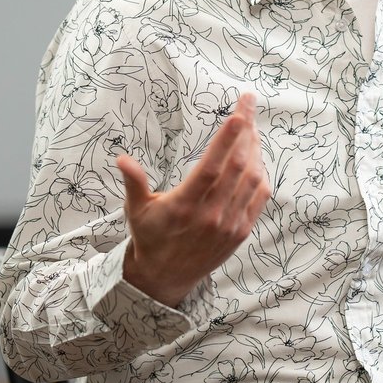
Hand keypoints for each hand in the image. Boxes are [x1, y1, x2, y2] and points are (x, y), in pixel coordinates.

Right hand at [115, 92, 270, 306]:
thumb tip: (122, 158)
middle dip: (247, 130)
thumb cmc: (150, 237)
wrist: (165, 278)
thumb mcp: (136, 210)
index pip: (212, 167)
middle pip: (237, 165)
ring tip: (251, 127)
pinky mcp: (241, 232)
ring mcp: (230, 224)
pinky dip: (261, 173)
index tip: (238, 115)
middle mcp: (211, 215)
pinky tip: (256, 157)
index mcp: (185, 206)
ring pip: (252, 179)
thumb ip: (134, 182)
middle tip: (248, 104)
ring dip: (255, 149)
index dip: (227, 140)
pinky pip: (259, 197)